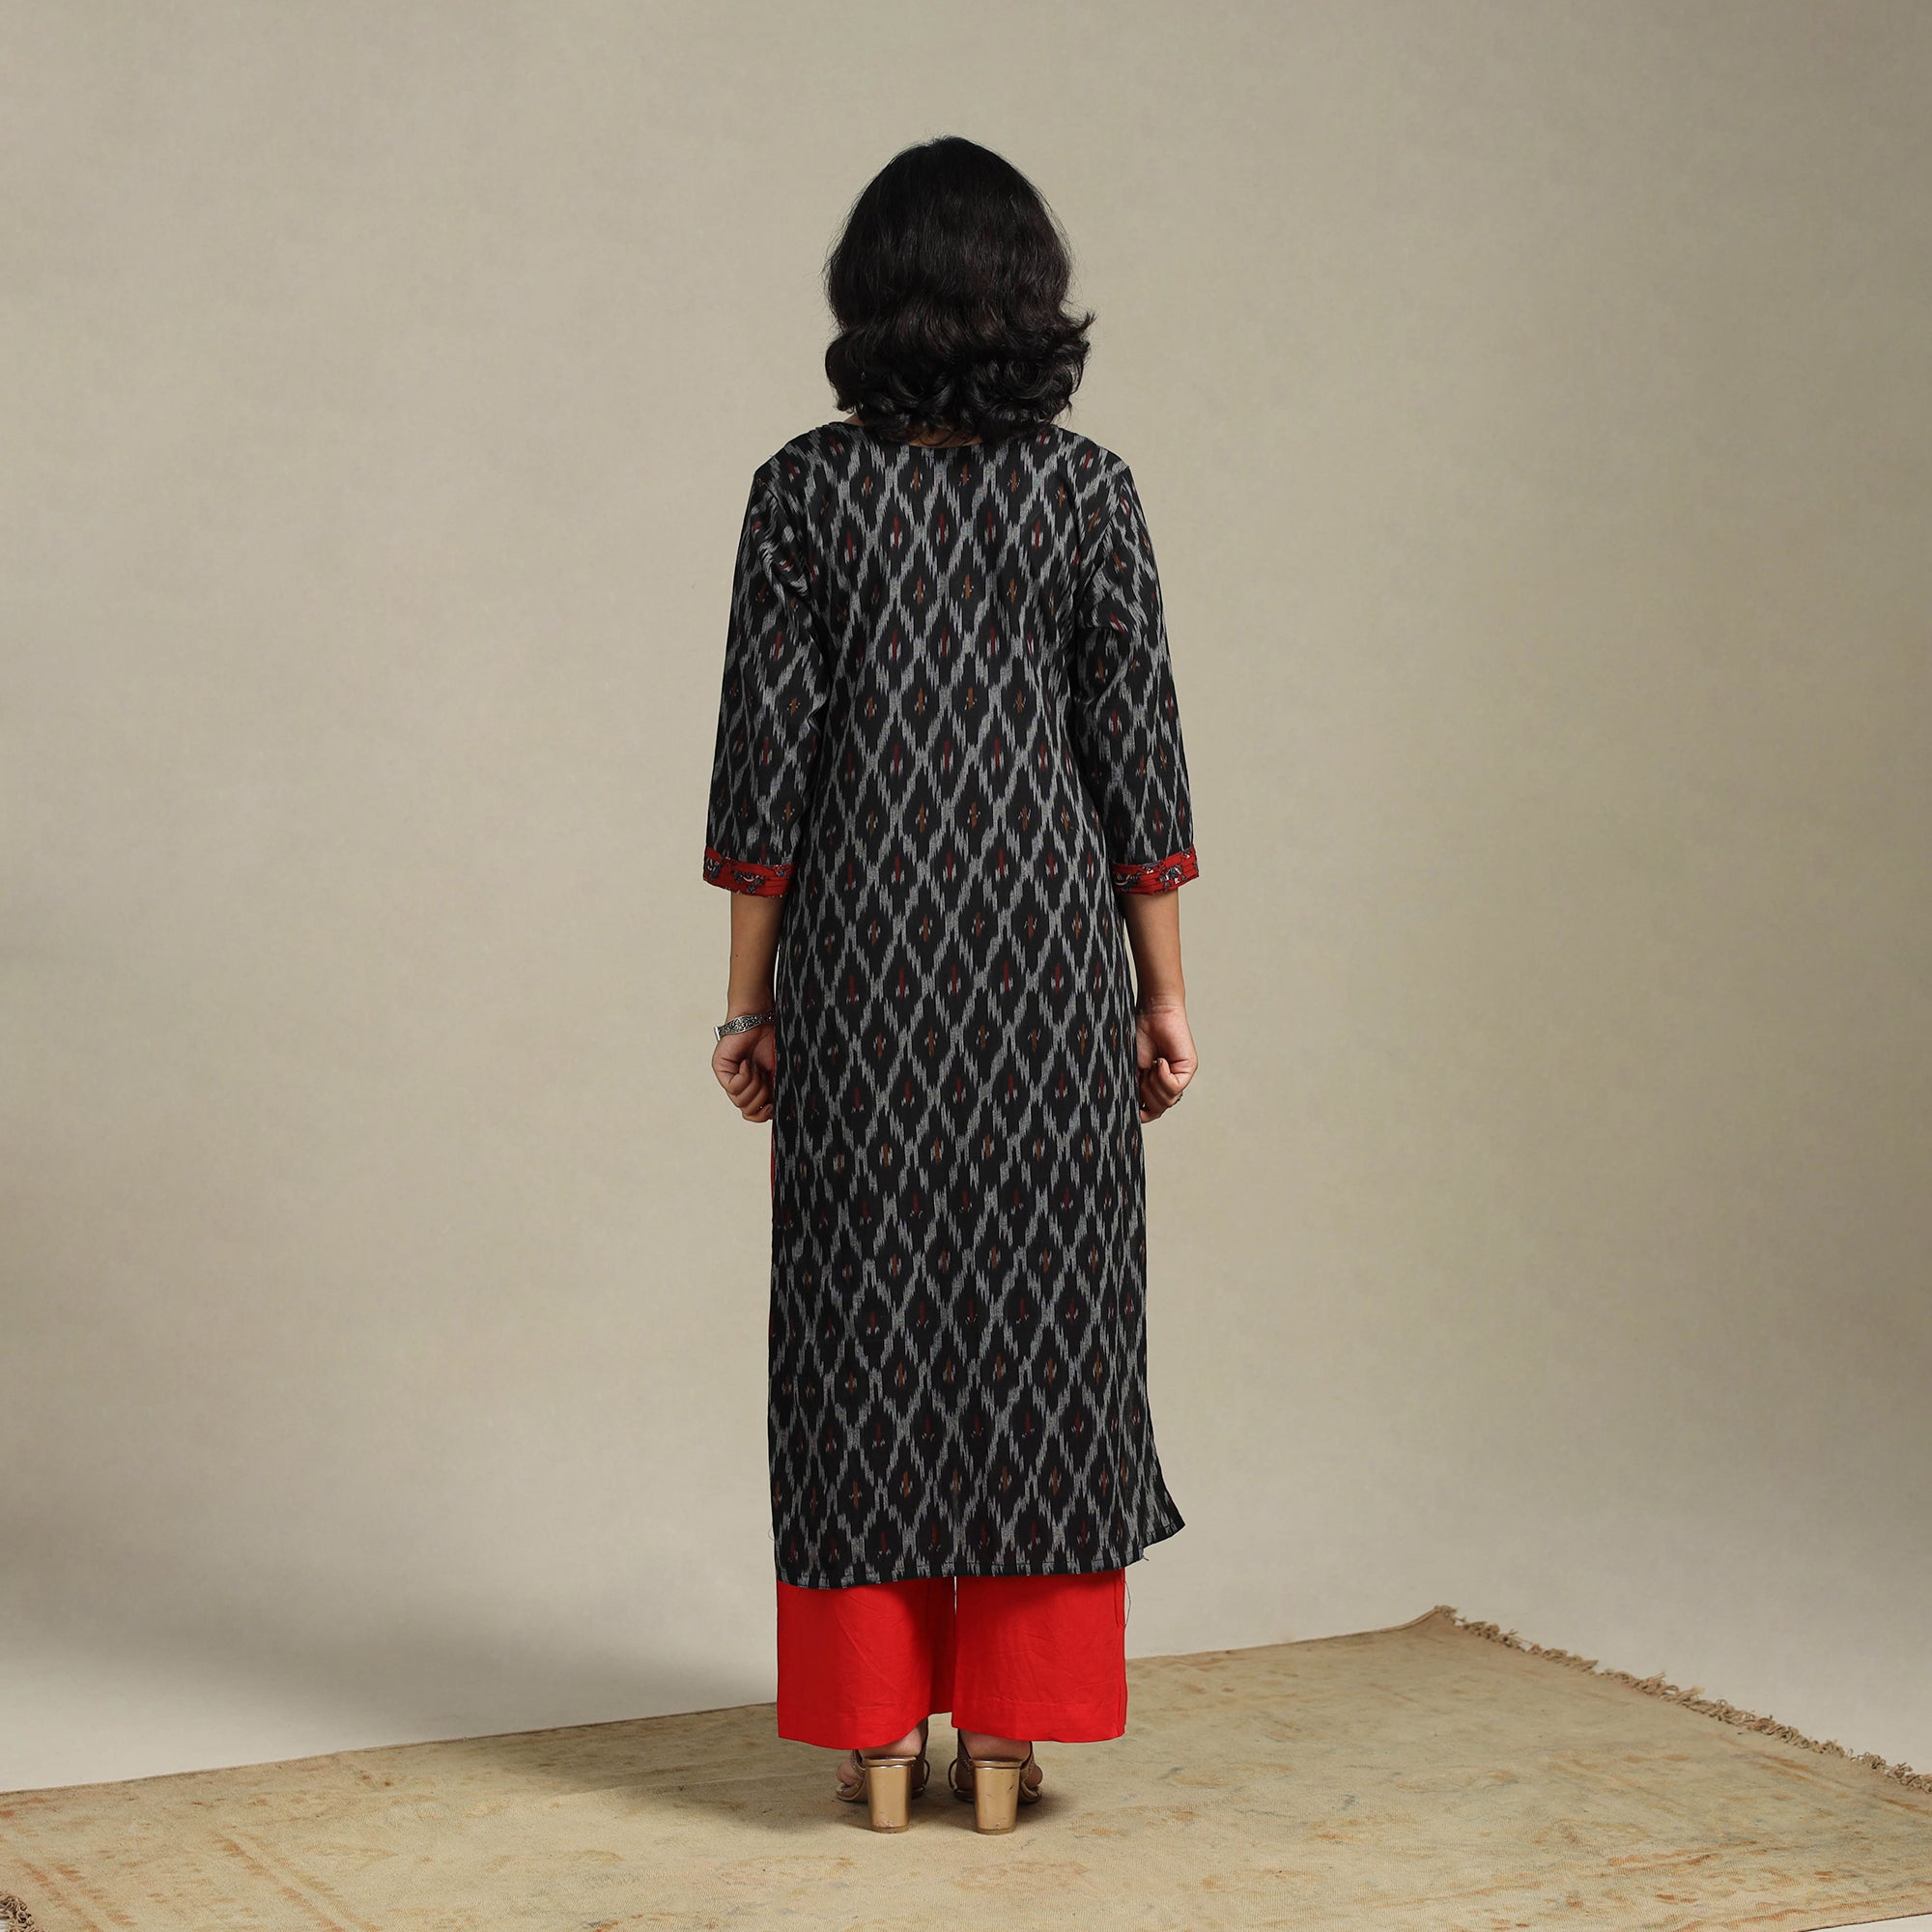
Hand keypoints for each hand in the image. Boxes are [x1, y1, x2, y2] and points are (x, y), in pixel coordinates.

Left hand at [712, 1017, 775, 1123]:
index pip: (753, 1115)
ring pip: (740, 1101)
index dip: (763, 1115)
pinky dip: (745, 1076)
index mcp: (755, 1088)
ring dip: (754, 1085)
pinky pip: (733, 1087)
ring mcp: (729, 1078)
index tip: (772, 1106)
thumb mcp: (779, 1074)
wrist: (763, 1019)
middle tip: (765, 1077)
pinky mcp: (720, 1069)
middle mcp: (740, 1085)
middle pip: (748, 1111)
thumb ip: (776, 1093)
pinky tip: (747, 1062)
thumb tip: (774, 1114)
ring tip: (756, 1068)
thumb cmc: (774, 1042)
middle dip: (761, 1097)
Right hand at [1135, 1002, 1196, 1122]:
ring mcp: (1179, 1076)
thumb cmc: (1137, 1035)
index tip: (1130, 1107)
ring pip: (1167, 1101)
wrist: (1150, 1013)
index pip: (1151, 1111)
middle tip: (1141, 1074)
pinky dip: (1163, 1077)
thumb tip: (1134, 1113)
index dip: (1141, 1113)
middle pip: (1158, 1109)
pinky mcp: (1188, 1068)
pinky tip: (1159, 1062)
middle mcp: (1167, 1082)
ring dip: (1153, 1086)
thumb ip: (1133, 1090)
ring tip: (1149, 1066)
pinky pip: (1175, 1087)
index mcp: (1152, 1084)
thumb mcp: (1130, 1069)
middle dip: (1145, 1095)